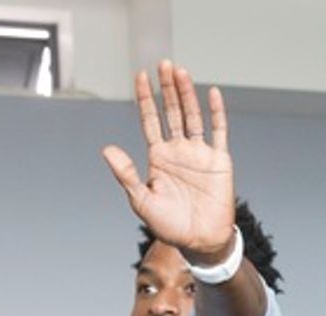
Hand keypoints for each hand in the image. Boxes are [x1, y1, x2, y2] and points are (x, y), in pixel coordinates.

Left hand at [101, 61, 235, 263]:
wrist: (199, 241)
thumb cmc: (169, 226)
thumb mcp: (142, 201)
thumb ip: (125, 174)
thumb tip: (106, 149)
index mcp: (159, 159)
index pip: (150, 122)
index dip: (145, 100)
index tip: (140, 77)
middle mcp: (178, 151)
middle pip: (171, 112)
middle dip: (166, 89)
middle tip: (162, 64)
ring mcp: (199, 153)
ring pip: (192, 116)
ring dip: (187, 94)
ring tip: (180, 72)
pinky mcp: (219, 159)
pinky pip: (219, 130)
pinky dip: (216, 112)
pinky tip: (211, 93)